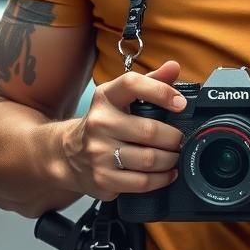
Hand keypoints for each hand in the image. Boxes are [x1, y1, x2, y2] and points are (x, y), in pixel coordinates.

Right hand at [61, 60, 187, 200]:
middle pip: (149, 131)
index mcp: (106, 97)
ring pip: (149, 159)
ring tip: (174, 155)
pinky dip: (161, 179)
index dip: (160, 91)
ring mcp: (99, 153)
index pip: (133, 85)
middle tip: (180, 139)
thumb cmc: (104, 122)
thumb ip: (150, 81)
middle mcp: (99, 123)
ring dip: (170, 159)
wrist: (69, 154)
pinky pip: (142, 182)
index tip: (180, 103)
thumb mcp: (121, 97)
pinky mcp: (102, 179)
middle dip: (174, 137)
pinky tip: (167, 173)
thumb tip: (174, 67)